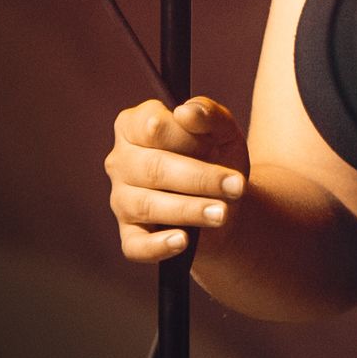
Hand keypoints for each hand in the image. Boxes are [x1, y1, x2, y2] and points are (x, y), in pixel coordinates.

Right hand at [105, 96, 249, 261]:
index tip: (213, 144)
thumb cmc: (216, 156)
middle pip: (153, 168)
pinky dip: (158, 245)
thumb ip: (208, 113)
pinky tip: (182, 240)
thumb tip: (186, 112)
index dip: (186, 137)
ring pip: (148, 205)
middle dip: (198, 178)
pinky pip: (136, 245)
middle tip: (235, 186)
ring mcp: (121, 199)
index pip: (151, 126)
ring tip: (222, 213)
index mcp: (135, 125)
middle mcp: (121, 161)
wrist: (225, 199)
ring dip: (189, 209)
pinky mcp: (130, 234)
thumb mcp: (223, 131)